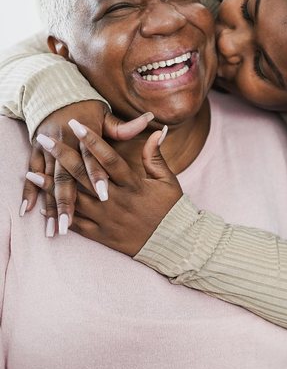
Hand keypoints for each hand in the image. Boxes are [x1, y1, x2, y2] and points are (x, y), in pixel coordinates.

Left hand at [28, 120, 182, 255]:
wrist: (173, 243)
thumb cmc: (171, 209)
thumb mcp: (168, 181)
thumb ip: (155, 156)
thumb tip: (156, 132)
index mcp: (133, 185)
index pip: (108, 159)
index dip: (91, 141)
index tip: (76, 125)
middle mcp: (117, 201)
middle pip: (85, 175)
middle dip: (63, 155)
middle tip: (45, 139)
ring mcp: (107, 219)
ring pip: (75, 199)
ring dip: (51, 186)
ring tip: (32, 171)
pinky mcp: (102, 235)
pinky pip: (77, 224)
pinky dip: (60, 214)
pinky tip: (43, 205)